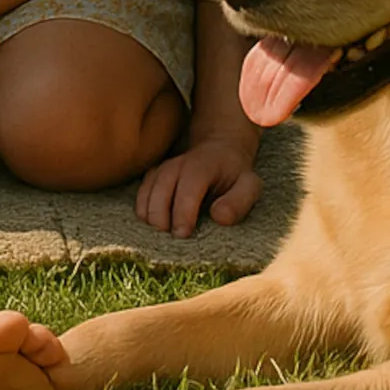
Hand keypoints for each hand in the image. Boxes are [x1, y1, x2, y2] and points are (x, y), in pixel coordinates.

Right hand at [136, 130, 261, 237]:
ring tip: (163, 235)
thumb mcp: (249, 186)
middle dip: (161, 217)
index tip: (183, 234)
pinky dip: (144, 213)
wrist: (219, 151)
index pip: (187, 188)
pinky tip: (156, 226)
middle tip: (172, 238)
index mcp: (202, 166)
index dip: (182, 213)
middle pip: (160, 189)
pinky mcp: (152, 177)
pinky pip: (140, 196)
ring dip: (150, 217)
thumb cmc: (234, 175)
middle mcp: (177, 165)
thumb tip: (218, 217)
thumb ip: (239, 202)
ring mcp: (162, 170)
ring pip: (146, 193)